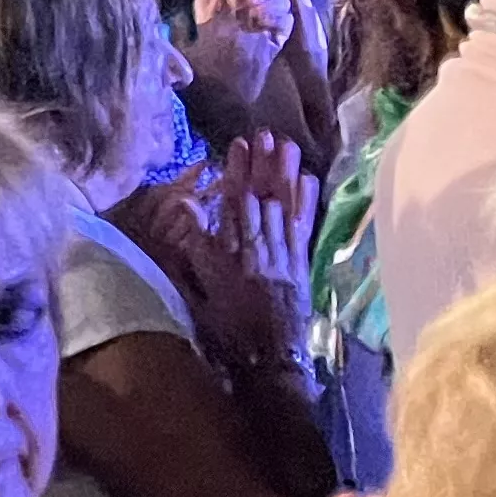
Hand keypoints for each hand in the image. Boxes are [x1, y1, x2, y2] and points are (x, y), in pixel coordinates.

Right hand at [167, 132, 312, 367]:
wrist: (269, 362)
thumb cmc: (228, 332)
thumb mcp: (200, 294)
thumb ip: (195, 251)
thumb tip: (186, 211)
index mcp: (232, 256)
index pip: (234, 205)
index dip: (237, 173)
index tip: (238, 146)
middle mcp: (260, 251)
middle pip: (262, 199)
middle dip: (264, 165)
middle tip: (266, 134)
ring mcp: (284, 257)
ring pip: (285, 208)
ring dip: (286, 175)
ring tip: (286, 145)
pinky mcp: (302, 266)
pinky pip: (305, 228)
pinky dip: (307, 203)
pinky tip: (308, 181)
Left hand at [187, 0, 289, 102]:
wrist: (216, 73)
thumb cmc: (207, 37)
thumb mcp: (202, 5)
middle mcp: (256, 6)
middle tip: (251, 2)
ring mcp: (268, 22)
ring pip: (283, 1)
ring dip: (271, 5)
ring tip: (256, 16)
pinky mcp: (277, 38)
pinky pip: (288, 21)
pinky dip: (279, 20)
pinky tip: (265, 26)